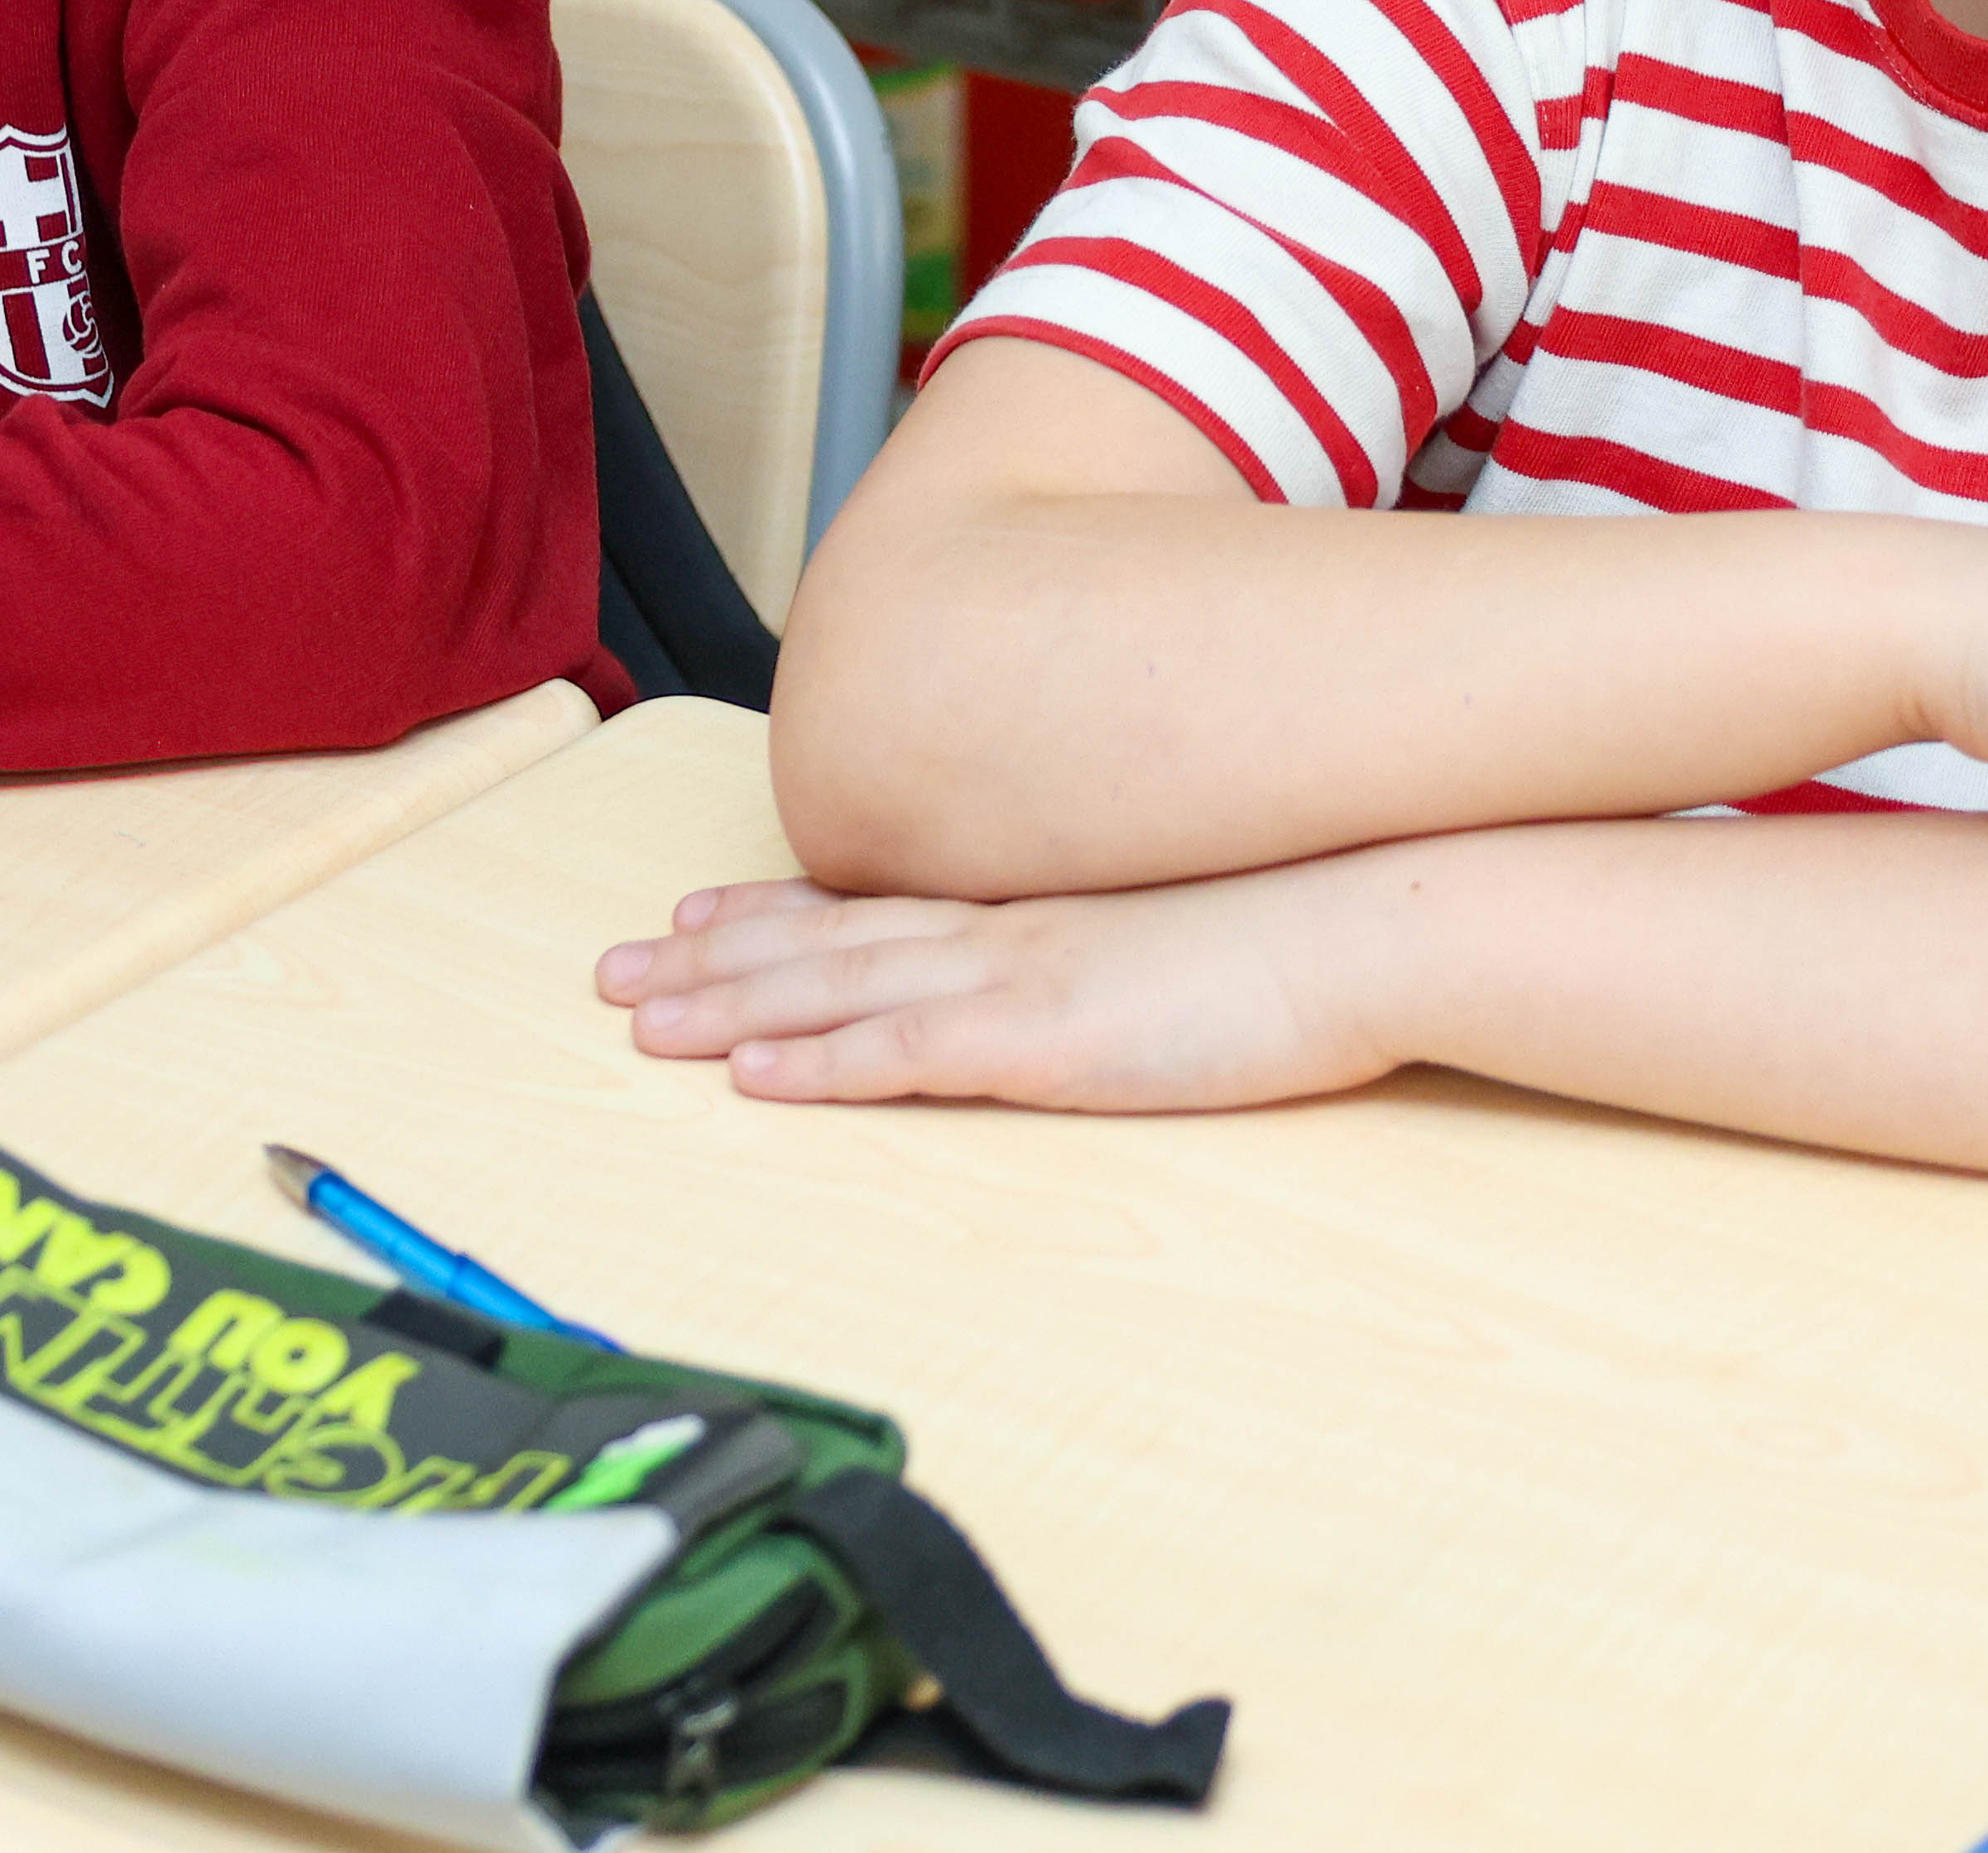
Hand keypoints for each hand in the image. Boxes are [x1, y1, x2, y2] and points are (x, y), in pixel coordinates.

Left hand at [596, 863, 1396, 1112]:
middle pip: (825, 943)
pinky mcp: (1044, 1040)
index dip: (777, 914)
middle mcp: (1006, 935)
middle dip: (710, 958)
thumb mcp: (1193, 936)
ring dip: (725, 1008)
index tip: (698, 913)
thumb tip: (1108, 972)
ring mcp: (1018, 982)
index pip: (880, 912)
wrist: (1375, 917)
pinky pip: (903, 1053)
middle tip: (612, 971)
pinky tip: (748, 1074)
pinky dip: (815, 1061)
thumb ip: (1126, 953)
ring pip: (834, 991)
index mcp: (1041, 913)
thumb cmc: (1309, 934)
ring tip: (635, 1019)